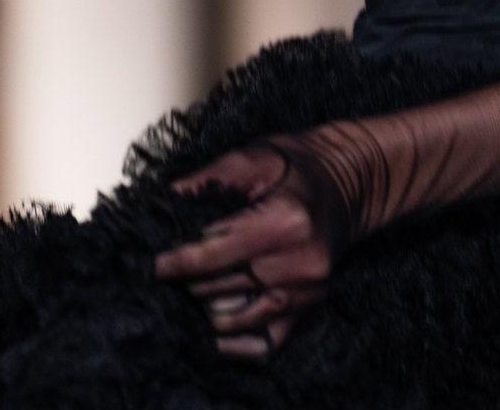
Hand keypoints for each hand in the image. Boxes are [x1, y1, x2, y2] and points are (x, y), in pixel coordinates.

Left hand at [152, 136, 355, 358]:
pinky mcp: (311, 305)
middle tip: (167, 270)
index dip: (171, 261)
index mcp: (286, 222)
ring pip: (233, 316)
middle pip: (216, 287)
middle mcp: (301, 261)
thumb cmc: (302, 166)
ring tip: (192, 289)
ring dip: (206, 304)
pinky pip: (265, 342)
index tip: (146, 265)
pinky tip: (216, 323)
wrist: (353, 178)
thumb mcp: (253, 158)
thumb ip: (205, 181)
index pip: (209, 255)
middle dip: (187, 280)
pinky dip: (235, 339)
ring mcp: (308, 289)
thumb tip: (157, 207)